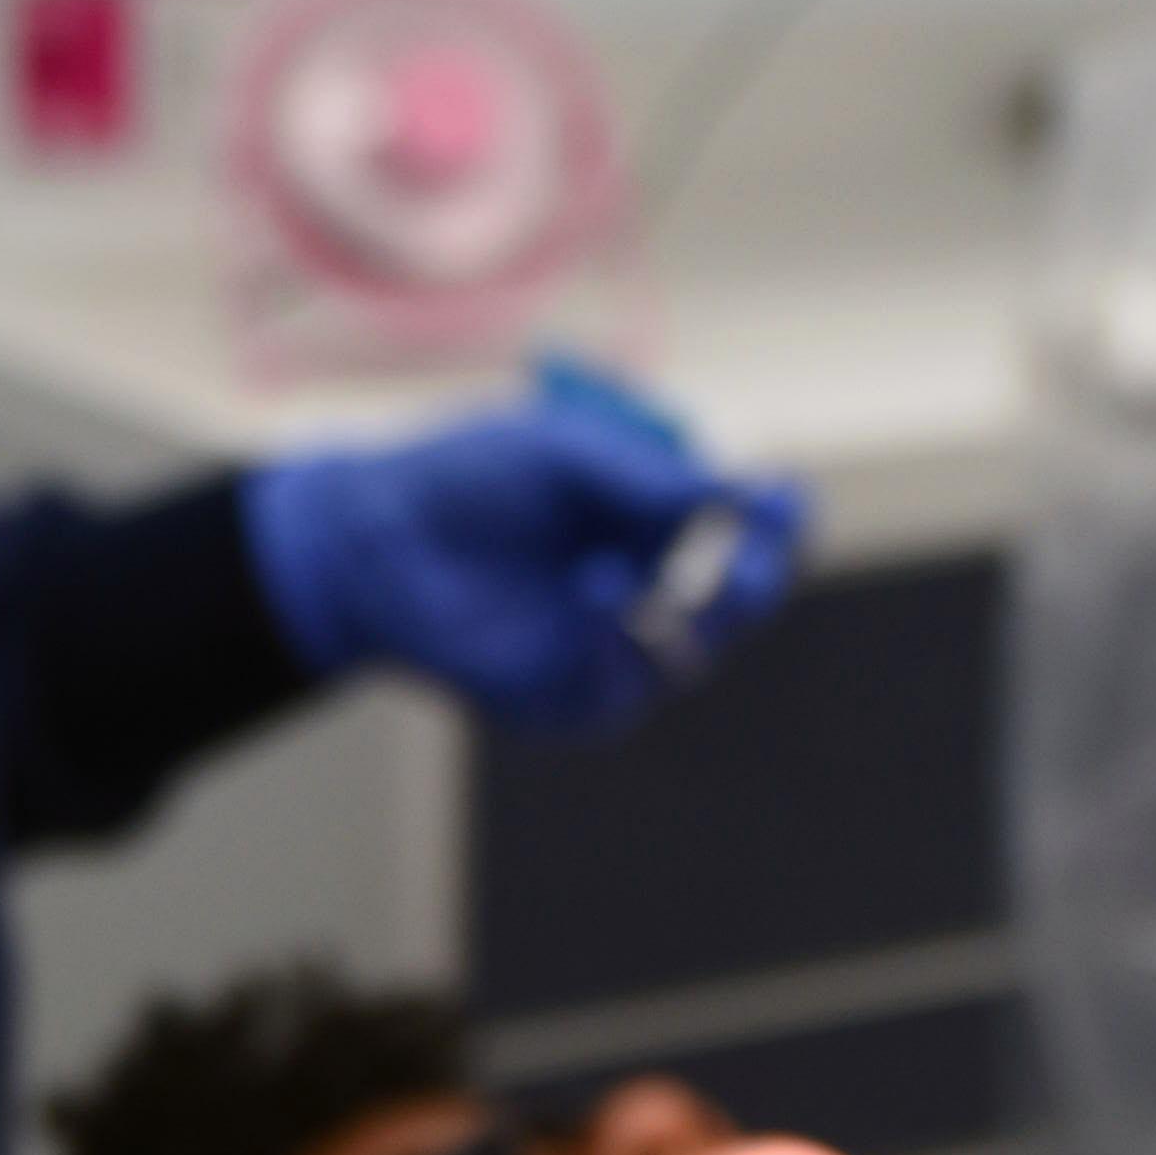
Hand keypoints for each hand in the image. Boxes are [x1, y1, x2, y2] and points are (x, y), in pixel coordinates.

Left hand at [242, 360, 808, 736]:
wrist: (372, 538)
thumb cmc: (464, 478)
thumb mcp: (565, 453)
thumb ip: (649, 478)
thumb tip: (737, 493)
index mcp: (652, 520)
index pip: (744, 529)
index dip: (776, 519)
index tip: (783, 495)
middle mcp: (644, 585)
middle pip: (739, 603)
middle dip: (757, 580)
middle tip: (749, 556)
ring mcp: (607, 649)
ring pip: (689, 655)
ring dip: (672, 612)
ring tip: (604, 568)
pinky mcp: (564, 700)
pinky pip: (619, 689)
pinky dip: (609, 645)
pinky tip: (586, 599)